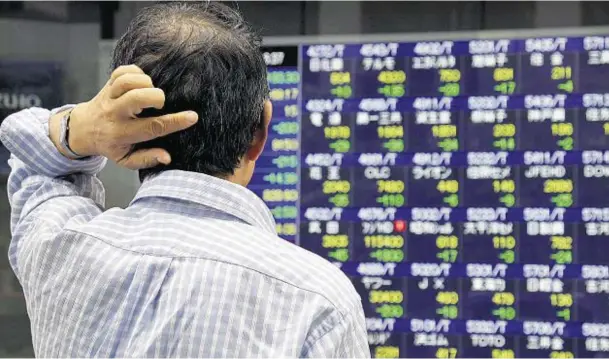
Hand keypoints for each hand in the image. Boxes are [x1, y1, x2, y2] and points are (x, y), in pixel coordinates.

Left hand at [50, 65, 197, 168]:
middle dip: (156, 97)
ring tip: (150, 92)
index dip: (174, 122)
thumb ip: (147, 159)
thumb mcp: (126, 160)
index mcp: (123, 134)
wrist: (83, 129)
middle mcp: (115, 113)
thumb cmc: (112, 144)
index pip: (152, 127)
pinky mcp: (107, 83)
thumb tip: (167, 157)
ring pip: (128, 81)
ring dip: (146, 83)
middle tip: (159, 104)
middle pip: (137, 98)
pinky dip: (137, 73)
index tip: (192, 117)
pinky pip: (122, 71)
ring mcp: (109, 96)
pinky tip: (142, 83)